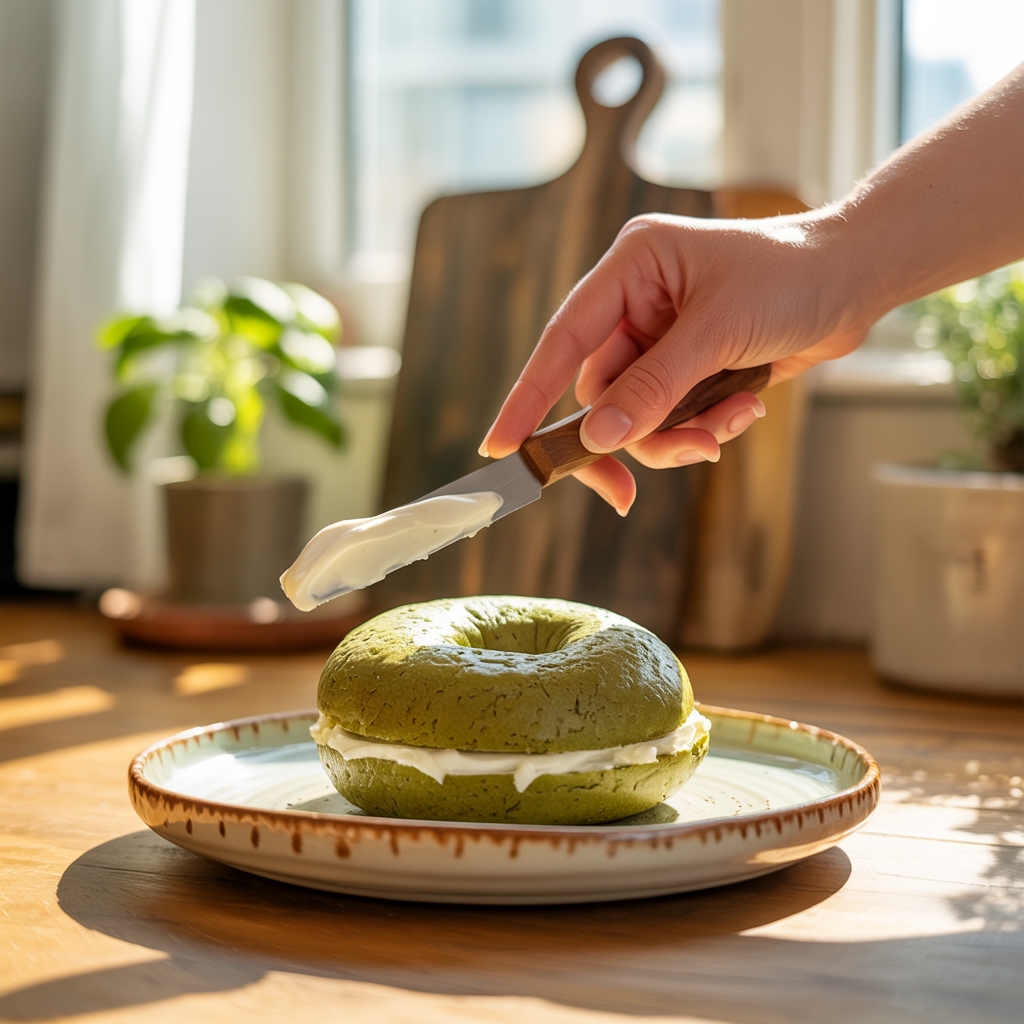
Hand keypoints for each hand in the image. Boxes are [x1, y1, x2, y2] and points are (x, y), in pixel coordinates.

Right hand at [481, 210, 870, 512]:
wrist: (859, 279)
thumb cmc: (793, 276)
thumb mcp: (718, 331)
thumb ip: (654, 386)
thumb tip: (598, 436)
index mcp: (632, 270)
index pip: (563, 339)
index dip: (528, 396)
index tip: (501, 447)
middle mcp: (638, 304)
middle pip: (600, 395)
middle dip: (632, 437)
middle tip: (622, 495)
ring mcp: (664, 339)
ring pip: (638, 416)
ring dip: (677, 436)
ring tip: (725, 426)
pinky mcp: (691, 367)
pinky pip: (673, 417)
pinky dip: (703, 427)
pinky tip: (745, 409)